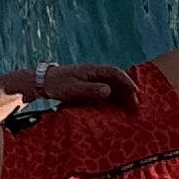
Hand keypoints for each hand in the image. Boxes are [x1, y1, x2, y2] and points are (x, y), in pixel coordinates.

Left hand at [22, 61, 136, 112]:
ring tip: (130, 108)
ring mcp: (91, 79)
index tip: (135, 92)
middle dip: (127, 90)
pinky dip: (114, 98)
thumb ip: (91, 89)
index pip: (114, 72)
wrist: (42, 83)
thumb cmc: (57, 84)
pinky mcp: (88, 86)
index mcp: (92, 70)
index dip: (127, 81)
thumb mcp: (74, 89)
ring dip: (122, 95)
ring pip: (112, 85)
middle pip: (116, 79)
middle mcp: (94, 73)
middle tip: (136, 105)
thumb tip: (109, 90)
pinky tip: (118, 107)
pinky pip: (105, 91)